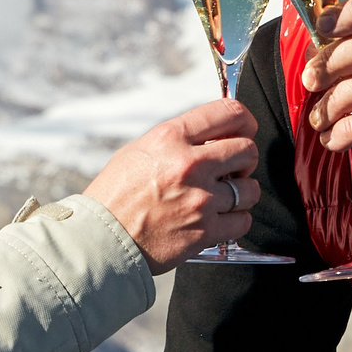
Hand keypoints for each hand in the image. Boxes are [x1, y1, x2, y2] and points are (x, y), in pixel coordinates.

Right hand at [84, 99, 261, 272]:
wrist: (101, 239)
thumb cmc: (115, 195)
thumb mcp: (140, 150)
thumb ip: (179, 140)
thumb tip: (214, 136)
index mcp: (170, 137)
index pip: (229, 112)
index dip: (244, 120)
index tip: (244, 129)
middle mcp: (189, 165)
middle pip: (247, 149)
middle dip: (244, 159)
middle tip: (232, 168)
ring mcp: (200, 199)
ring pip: (250, 189)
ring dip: (242, 193)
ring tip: (224, 197)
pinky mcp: (205, 231)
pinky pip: (243, 221)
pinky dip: (236, 221)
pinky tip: (220, 219)